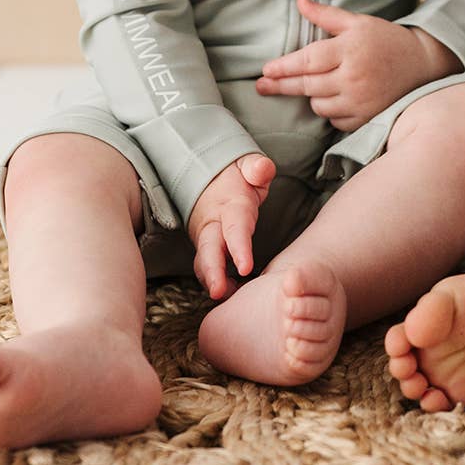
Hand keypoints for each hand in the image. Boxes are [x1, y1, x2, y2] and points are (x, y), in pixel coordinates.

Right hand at [186, 151, 276, 300]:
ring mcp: (206, 240)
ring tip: (224, 299)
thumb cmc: (237, 177)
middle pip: (209, 251)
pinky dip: (214, 284)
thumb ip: (256, 167)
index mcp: (229, 206)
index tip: (245, 268)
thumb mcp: (247, 164)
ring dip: (211, 282)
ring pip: (203, 264)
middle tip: (218, 293)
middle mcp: (213, 225)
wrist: (209, 179)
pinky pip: (207, 270)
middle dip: (212, 273)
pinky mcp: (206, 251)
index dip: (238, 248)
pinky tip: (230, 295)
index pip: (234, 228)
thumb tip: (262, 169)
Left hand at [254, 0, 458, 133]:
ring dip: (312, 96)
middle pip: (308, 86)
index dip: (284, 66)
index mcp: (350, 50)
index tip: (266, 70)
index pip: (308, 60)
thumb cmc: (386, 40)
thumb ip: (327, 15)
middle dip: (281, 86)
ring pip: (319, 106)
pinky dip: (330, 111)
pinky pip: (335, 120)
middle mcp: (354, 77)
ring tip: (315, 85)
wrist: (423, 65)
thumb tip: (300, 1)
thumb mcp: (358, 22)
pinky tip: (334, 99)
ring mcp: (361, 101)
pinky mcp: (367, 118)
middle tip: (262, 86)